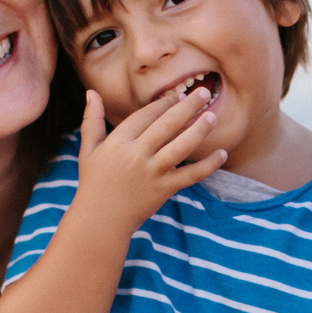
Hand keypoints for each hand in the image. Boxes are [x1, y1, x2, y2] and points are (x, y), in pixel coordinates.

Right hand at [73, 84, 225, 232]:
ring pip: (181, 146)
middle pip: (167, 124)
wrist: (101, 220)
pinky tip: (222, 153)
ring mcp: (152, 172)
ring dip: (199, 130)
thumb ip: (92, 120)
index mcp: (118, 141)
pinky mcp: (164, 189)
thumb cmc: (94, 183)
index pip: (146, 115)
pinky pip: (191, 174)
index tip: (178, 95)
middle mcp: (136, 154)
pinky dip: (209, 165)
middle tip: (203, 93)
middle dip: (187, 106)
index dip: (164, 103)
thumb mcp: (89, 150)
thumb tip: (91, 92)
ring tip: (212, 116)